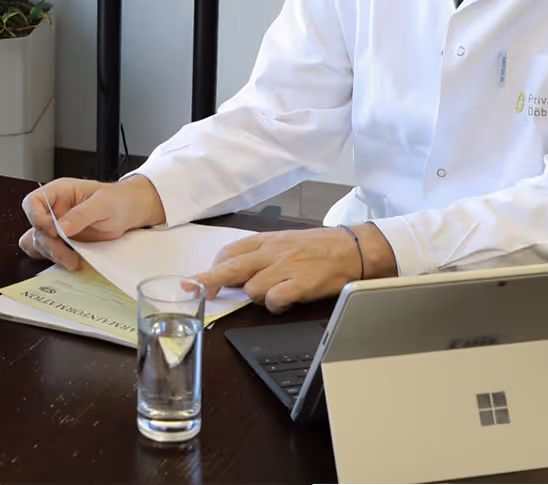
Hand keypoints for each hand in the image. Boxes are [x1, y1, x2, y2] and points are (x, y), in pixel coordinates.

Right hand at [17, 175, 166, 270]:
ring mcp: (57, 227)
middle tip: (68, 255)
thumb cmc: (118, 199)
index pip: (32, 203)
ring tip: (74, 261)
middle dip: (50, 244)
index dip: (36, 218)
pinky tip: (74, 261)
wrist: (130, 211)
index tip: (52, 230)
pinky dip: (58, 259)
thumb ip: (80, 215)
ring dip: (53, 254)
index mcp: (58, 192)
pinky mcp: (64, 242)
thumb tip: (60, 227)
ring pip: (39, 243)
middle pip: (35, 229)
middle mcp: (54, 210)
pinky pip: (50, 253)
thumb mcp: (102, 204)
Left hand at [192, 224, 395, 313]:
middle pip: (230, 267)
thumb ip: (259, 256)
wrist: (353, 248)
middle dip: (208, 281)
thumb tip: (234, 275)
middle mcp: (272, 252)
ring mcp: (286, 267)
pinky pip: (273, 300)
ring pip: (251, 289)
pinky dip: (274, 306)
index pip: (229, 252)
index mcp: (266, 241)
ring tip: (274, 294)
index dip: (212, 268)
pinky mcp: (300, 284)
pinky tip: (284, 303)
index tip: (201, 281)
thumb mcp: (284, 243)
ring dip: (257, 298)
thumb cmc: (319, 247)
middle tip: (195, 291)